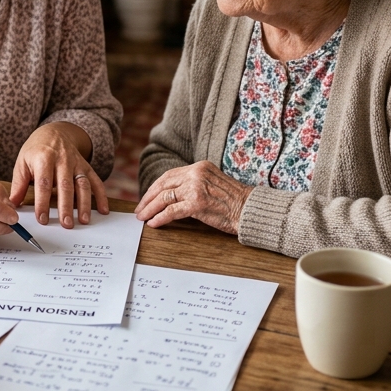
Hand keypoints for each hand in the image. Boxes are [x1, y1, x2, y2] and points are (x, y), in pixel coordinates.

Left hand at [9, 122, 108, 227]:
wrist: (54, 132)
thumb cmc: (35, 151)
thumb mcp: (22, 162)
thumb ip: (18, 184)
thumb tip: (12, 205)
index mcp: (44, 158)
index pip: (43, 183)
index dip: (43, 202)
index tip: (42, 219)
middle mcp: (63, 160)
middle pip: (65, 186)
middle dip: (66, 206)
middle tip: (66, 224)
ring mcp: (77, 163)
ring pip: (82, 184)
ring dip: (84, 204)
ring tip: (84, 220)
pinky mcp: (86, 167)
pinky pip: (96, 181)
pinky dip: (102, 196)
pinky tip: (103, 210)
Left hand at [134, 161, 250, 234]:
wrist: (251, 210)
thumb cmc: (234, 202)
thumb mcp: (213, 185)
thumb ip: (194, 185)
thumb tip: (171, 197)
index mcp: (200, 167)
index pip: (170, 175)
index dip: (155, 187)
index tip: (146, 198)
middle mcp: (196, 173)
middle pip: (163, 185)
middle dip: (148, 198)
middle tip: (139, 209)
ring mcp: (196, 187)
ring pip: (164, 197)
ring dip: (150, 209)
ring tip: (143, 217)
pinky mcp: (197, 203)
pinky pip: (171, 211)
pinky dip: (160, 217)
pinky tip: (154, 223)